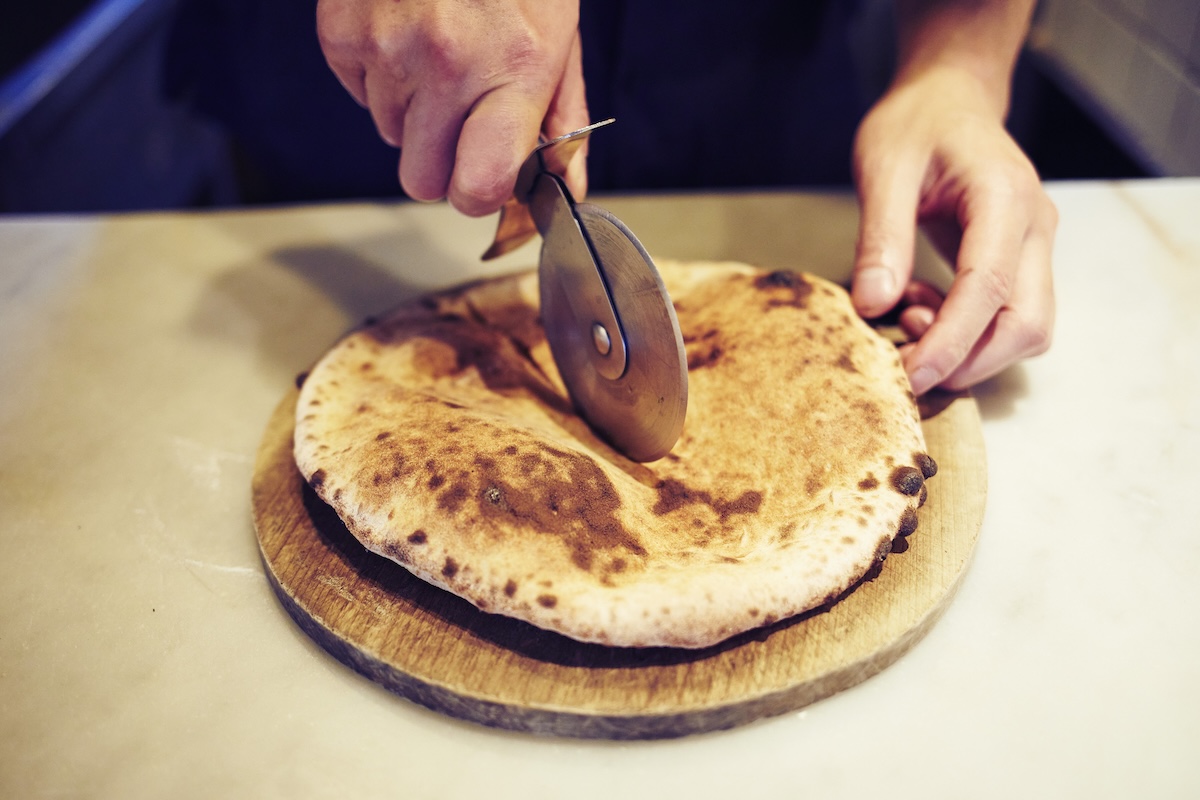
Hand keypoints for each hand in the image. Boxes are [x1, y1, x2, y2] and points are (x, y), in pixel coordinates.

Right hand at [317, 0, 588, 215]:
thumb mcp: (560, 37)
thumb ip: (563, 121)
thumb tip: (565, 190)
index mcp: (514, 72)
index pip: (476, 189)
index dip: (478, 192)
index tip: (485, 175)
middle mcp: (448, 66)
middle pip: (421, 181)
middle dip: (441, 162)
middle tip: (461, 116)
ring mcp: (388, 51)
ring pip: (390, 135)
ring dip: (414, 110)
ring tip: (438, 52)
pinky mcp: (343, 34)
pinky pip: (359, 95)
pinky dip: (380, 76)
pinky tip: (406, 32)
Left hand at [850, 65, 1056, 394]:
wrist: (951, 98)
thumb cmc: (917, 123)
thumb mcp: (883, 168)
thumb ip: (881, 238)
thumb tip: (872, 305)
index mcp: (1003, 197)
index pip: (989, 288)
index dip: (950, 342)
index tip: (909, 374)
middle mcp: (1034, 227)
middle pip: (1026, 324)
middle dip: (967, 360)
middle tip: (902, 358)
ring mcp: (1035, 246)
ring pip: (1026, 330)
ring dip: (967, 349)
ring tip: (905, 315)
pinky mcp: (1022, 261)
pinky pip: (1008, 317)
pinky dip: (967, 333)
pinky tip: (919, 305)